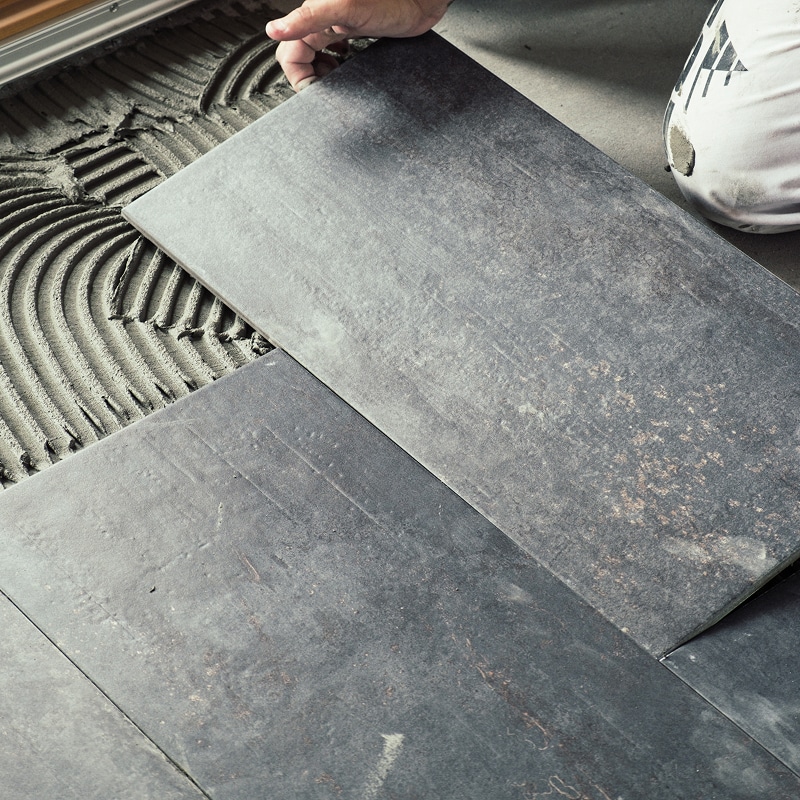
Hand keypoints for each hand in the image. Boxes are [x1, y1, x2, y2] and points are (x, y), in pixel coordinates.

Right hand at [266, 0, 449, 89]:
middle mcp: (321, 21)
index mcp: (314, 17)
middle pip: (299, 57)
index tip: (317, 92)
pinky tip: (347, 64)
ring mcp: (337, 27)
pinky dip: (336, 64)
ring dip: (322, 72)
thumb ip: (308, 19)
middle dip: (309, 76)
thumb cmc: (391, 1)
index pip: (289, 55)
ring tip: (338, 78)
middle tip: (330, 88)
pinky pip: (333, 51)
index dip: (300, 78)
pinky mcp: (352, 32)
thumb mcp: (345, 10)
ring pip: (315, 56)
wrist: (422, 0)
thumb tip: (274, 29)